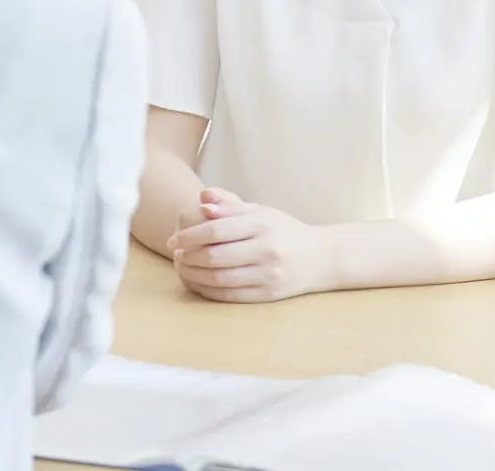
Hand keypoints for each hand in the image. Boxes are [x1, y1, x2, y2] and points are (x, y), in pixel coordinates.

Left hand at [165, 188, 332, 302]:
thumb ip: (230, 204)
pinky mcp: (268, 295)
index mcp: (262, 223)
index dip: (191, 235)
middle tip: (176, 255)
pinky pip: (231, 295)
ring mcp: (268, 274)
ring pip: (220, 278)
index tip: (174, 239)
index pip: (217, 229)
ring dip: (195, 275)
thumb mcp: (261, 211)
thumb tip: (202, 199)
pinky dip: (209, 290)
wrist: (320, 258)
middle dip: (189, 256)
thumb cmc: (283, 231)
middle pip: (215, 255)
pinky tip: (199, 283)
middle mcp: (266, 249)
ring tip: (184, 268)